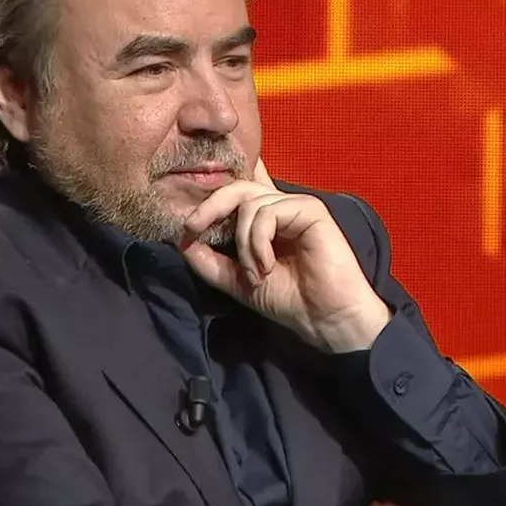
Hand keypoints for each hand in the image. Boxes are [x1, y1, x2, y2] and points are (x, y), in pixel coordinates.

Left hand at [178, 158, 390, 351]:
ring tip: (253, 274)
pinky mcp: (310, 209)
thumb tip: (181, 239)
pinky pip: (267, 213)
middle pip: (234, 187)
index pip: (238, 187)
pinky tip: (266, 266)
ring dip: (242, 243)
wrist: (324, 319)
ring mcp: (295, 205)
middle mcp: (278, 206)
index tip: (186, 218)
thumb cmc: (288, 299)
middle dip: (207, 208)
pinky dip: (258, 242)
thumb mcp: (237, 281)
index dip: (211, 191)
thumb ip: (209, 261)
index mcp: (263, 218)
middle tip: (190, 230)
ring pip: (247, 204)